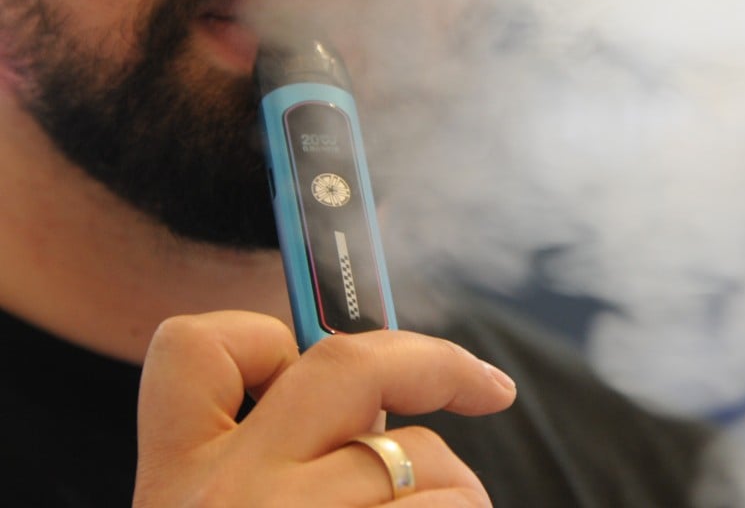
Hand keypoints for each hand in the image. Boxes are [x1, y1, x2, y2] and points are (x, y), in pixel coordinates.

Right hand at [133, 311, 516, 505]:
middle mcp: (231, 501)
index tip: (333, 343)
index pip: (195, 348)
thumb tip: (376, 396)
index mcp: (180, 486)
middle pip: (347, 367)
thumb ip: (277, 466)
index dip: (263, 332)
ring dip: (454, 501)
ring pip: (433, 465)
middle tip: (485, 388)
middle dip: (430, 361)